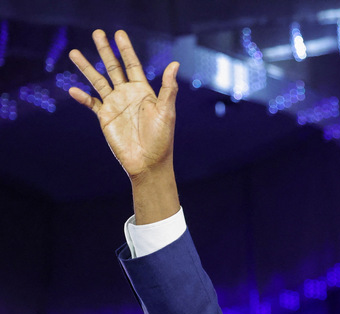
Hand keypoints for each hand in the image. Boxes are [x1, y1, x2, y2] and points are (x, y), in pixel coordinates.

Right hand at [68, 30, 178, 180]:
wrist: (148, 163)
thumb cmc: (162, 139)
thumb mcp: (167, 112)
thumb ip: (168, 88)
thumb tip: (175, 63)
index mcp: (144, 91)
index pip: (132, 65)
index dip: (126, 49)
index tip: (119, 34)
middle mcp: (128, 95)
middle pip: (114, 68)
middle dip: (106, 51)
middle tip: (97, 33)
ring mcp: (115, 105)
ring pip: (98, 81)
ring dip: (86, 67)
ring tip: (74, 52)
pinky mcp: (105, 117)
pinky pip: (91, 104)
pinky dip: (82, 97)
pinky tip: (73, 89)